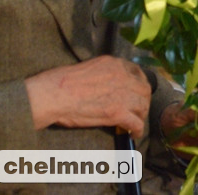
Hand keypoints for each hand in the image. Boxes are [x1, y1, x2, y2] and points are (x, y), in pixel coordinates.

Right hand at [25, 56, 150, 138]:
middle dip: (143, 100)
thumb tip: (105, 83)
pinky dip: (137, 129)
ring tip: (136, 121)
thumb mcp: (88, 67)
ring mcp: (121, 95)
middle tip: (138, 108)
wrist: (52, 94)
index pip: (137, 72)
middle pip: (144, 89)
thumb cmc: (60, 81)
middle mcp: (122, 76)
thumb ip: (103, 72)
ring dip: (141, 114)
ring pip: (142, 106)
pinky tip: (134, 134)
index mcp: (114, 64)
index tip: (136, 91)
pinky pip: (136, 122)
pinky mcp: (116, 113)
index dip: (139, 83)